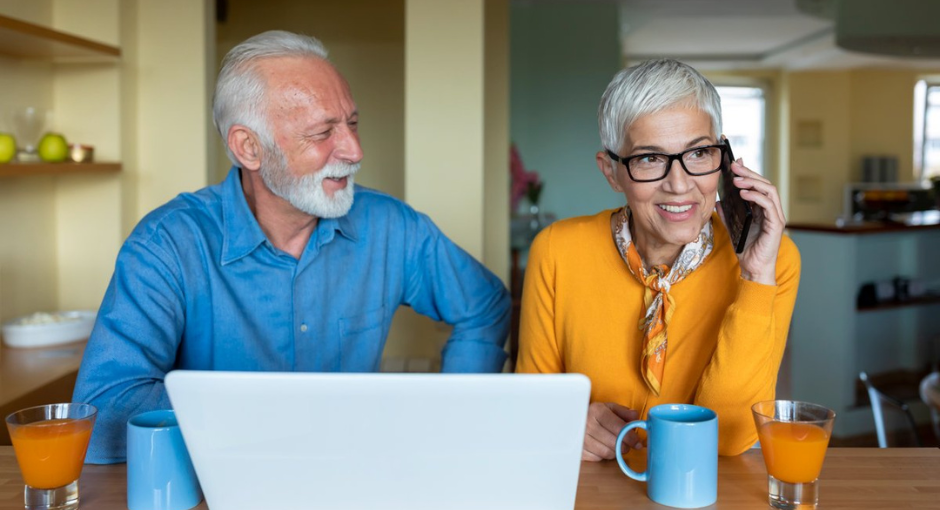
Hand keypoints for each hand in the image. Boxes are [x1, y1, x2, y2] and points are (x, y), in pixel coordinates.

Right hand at [582, 402, 642, 461]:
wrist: (573, 420)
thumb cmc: (595, 414)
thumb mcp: (609, 408)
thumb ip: (623, 412)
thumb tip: (635, 416)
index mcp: (596, 411)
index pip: (619, 427)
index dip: (631, 437)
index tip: (638, 443)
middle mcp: (587, 425)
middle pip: (614, 443)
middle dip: (625, 445)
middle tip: (627, 444)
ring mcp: (582, 439)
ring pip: (607, 453)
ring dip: (615, 451)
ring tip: (614, 444)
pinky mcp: (579, 450)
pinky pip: (598, 458)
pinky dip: (603, 455)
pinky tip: (602, 447)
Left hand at [717, 158, 784, 285]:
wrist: (752, 267)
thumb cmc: (746, 249)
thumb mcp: (732, 227)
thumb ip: (728, 213)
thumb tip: (718, 200)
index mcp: (763, 209)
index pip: (758, 185)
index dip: (748, 173)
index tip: (734, 163)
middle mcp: (772, 210)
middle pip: (764, 184)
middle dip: (749, 173)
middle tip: (734, 165)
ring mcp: (776, 216)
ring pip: (769, 190)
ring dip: (752, 182)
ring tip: (736, 179)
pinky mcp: (776, 224)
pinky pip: (768, 205)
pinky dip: (756, 196)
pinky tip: (743, 193)